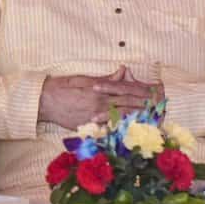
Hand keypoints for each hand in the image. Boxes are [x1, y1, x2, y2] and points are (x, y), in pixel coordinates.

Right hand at [39, 66, 160, 129]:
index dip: (143, 93)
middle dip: (145, 107)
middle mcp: (99, 104)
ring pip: (119, 119)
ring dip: (136, 119)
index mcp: (101, 90)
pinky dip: (119, 131)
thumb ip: (106, 78)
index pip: (127, 91)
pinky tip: (130, 133)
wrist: (43, 100)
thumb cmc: (63, 87)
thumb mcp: (85, 79)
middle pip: (127, 106)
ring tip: (153, 122)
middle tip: (161, 109)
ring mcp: (93, 117)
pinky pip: (106, 130)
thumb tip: (124, 70)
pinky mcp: (86, 127)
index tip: (157, 95)